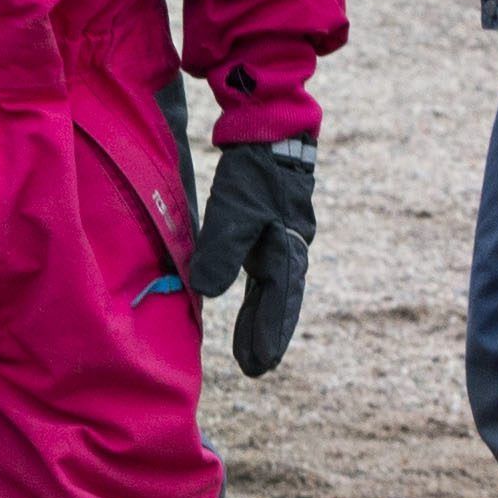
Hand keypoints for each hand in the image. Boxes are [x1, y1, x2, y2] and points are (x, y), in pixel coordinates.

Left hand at [185, 136, 317, 377]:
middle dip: (267, 334)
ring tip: (252, 350)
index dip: (266, 333)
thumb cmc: (254, 172)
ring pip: (274, 288)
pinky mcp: (272, 227)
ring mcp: (282, 238)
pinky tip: (250, 301)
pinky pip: (267, 272)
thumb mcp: (234, 211)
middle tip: (258, 368)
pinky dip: (260, 294)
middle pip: (279, 301)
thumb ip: (222, 251)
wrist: (271, 129)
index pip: (277, 302)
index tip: (259, 365)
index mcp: (285, 249)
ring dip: (262, 317)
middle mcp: (289, 248)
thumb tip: (208, 294)